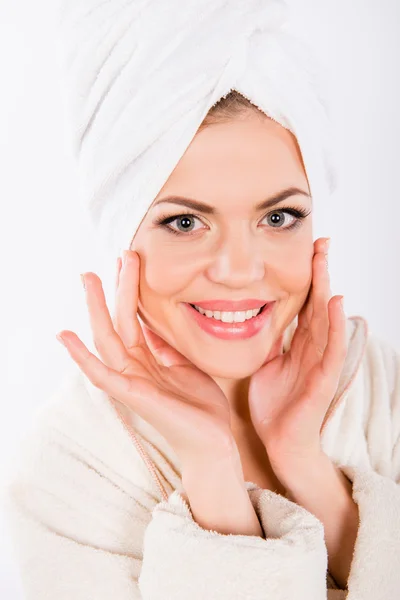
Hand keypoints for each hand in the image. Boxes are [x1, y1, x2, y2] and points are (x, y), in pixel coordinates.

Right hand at [56, 250, 235, 471]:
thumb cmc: (200, 406)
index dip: (132, 290)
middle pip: (120, 320)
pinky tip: (66, 335)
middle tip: (118, 253)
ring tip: (88, 277)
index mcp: (148, 360)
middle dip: (117, 287)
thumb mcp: (185, 365)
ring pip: (108, 337)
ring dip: (97, 307)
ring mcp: (131, 380)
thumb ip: (166, 346)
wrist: (213, 440)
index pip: (135, 318)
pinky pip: (101, 373)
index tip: (131, 262)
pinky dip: (82, 356)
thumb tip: (155, 325)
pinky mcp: (131, 395)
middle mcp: (135, 367)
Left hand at [247, 237, 347, 478]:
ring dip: (326, 287)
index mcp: (298, 344)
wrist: (280, 440)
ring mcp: (321, 361)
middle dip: (318, 272)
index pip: (303, 303)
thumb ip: (266, 341)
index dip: (304, 277)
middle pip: (316, 303)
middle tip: (320, 242)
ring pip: (325, 318)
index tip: (304, 249)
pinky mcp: (324, 378)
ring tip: (325, 259)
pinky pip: (331, 347)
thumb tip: (250, 317)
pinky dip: (335, 324)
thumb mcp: (265, 364)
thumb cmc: (274, 404)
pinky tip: (336, 302)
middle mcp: (312, 347)